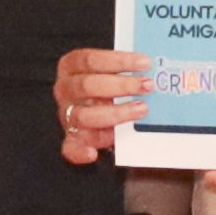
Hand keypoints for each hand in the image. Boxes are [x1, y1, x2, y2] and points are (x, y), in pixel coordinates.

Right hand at [54, 46, 150, 162]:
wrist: (96, 108)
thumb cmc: (106, 84)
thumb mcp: (110, 70)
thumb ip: (124, 67)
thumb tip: (150, 64)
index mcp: (70, 66)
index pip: (90, 60)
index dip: (118, 61)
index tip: (145, 63)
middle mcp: (65, 89)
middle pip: (87, 85)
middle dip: (122, 85)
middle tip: (148, 86)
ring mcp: (66, 115)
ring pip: (84, 115)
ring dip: (116, 113)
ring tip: (142, 110)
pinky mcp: (71, 138)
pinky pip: (70, 148)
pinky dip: (80, 152)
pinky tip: (93, 154)